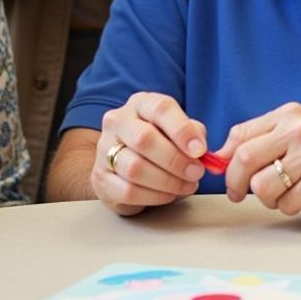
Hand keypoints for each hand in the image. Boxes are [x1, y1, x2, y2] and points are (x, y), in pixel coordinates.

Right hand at [92, 92, 206, 215]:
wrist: (127, 162)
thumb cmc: (161, 139)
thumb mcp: (179, 128)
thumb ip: (192, 133)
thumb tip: (200, 150)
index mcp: (141, 103)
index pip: (160, 108)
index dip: (182, 130)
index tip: (200, 150)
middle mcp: (118, 122)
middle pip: (144, 138)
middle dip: (175, 159)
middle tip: (196, 172)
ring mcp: (104, 150)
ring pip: (135, 168)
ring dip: (167, 181)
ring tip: (186, 185)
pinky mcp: (100, 178)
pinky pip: (127, 191)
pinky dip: (153, 196)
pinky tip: (168, 195)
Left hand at [216, 103, 300, 215]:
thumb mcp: (296, 134)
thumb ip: (261, 140)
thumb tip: (218, 158)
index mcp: (290, 116)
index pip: (240, 136)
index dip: (226, 161)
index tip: (227, 175)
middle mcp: (299, 131)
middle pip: (244, 159)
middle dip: (235, 183)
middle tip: (239, 194)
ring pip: (261, 187)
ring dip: (268, 198)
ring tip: (285, 192)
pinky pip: (285, 204)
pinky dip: (290, 206)